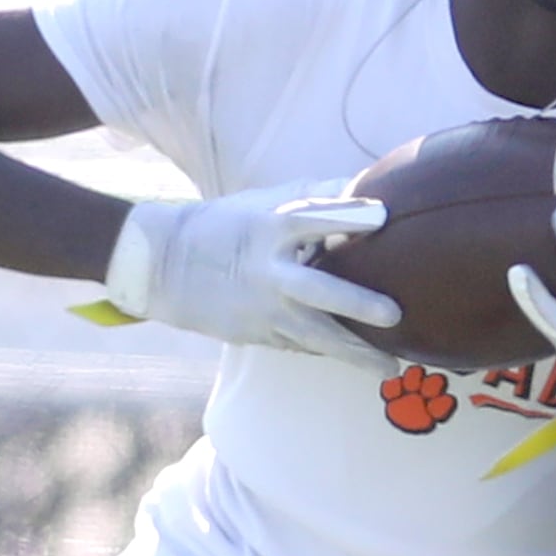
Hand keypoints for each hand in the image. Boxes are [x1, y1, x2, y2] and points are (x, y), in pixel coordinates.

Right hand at [100, 186, 395, 360]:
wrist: (162, 265)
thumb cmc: (224, 226)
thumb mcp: (262, 203)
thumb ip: (315, 199)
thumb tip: (364, 186)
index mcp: (269, 228)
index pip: (311, 218)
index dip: (347, 216)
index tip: (383, 216)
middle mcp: (269, 271)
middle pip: (319, 291)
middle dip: (357, 304)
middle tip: (394, 315)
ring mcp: (263, 309)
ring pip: (315, 336)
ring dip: (354, 353)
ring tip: (389, 369)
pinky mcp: (256, 335)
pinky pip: (300, 346)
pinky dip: (328, 352)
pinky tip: (357, 360)